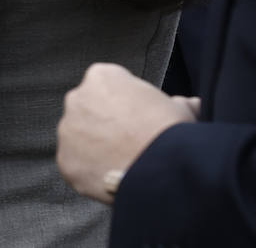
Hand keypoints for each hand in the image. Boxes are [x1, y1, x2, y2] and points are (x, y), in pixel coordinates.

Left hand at [56, 63, 197, 204]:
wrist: (162, 168)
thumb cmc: (173, 133)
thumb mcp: (182, 109)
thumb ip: (177, 102)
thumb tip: (190, 103)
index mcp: (102, 77)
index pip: (108, 87)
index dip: (125, 105)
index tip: (137, 120)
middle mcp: (77, 98)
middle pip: (88, 111)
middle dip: (104, 124)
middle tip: (128, 143)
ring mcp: (67, 130)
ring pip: (79, 139)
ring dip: (94, 148)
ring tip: (122, 163)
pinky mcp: (66, 160)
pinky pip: (76, 165)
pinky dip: (90, 172)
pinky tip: (111, 178)